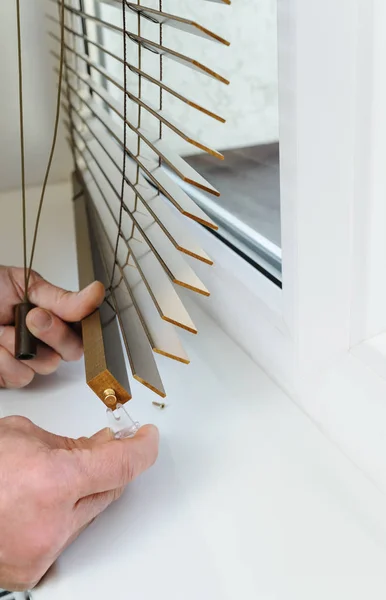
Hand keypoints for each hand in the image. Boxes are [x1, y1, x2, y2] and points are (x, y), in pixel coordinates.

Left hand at [0, 266, 104, 387]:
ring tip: (1, 330)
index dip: (82, 324)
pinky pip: (21, 376)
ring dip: (21, 346)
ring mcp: (27, 358)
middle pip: (73, 349)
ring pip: (47, 364)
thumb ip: (62, 298)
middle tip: (32, 317)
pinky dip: (4, 361)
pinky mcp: (9, 375)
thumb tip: (95, 294)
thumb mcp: (24, 284)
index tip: (67, 314)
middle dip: (53, 333)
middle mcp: (44, 338)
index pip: (84, 325)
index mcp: (53, 313)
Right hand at [0, 416, 158, 590]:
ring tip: (66, 471)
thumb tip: (101, 447)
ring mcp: (42, 552)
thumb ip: (68, 443)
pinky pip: (66, 535)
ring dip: (86, 491)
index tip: (147, 439)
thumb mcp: (20, 436)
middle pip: (110, 490)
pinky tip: (51, 497)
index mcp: (51, 482)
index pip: (123, 465)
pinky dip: (64, 514)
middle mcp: (51, 523)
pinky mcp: (33, 569)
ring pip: (89, 514)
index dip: (143, 448)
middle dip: (113, 466)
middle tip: (109, 447)